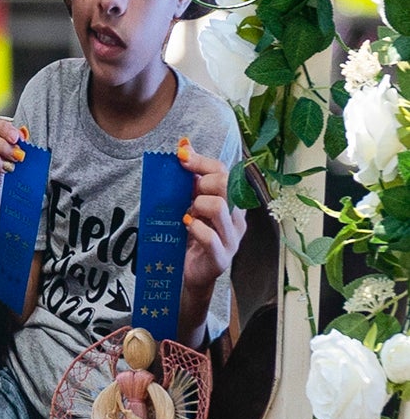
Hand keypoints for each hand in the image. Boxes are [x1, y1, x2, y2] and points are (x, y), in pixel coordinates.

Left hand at [178, 137, 245, 304]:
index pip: (226, 172)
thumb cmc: (191, 236)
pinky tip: (186, 226)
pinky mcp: (221, 257)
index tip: (180, 157)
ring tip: (188, 215)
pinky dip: (195, 228)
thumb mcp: (190, 202)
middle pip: (227, 185)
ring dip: (197, 206)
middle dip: (202, 185)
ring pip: (219, 207)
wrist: (189, 274)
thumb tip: (184, 144)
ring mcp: (232, 239)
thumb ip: (191, 176)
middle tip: (188, 198)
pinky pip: (210, 236)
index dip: (202, 162)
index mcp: (232, 202)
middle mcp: (238, 218)